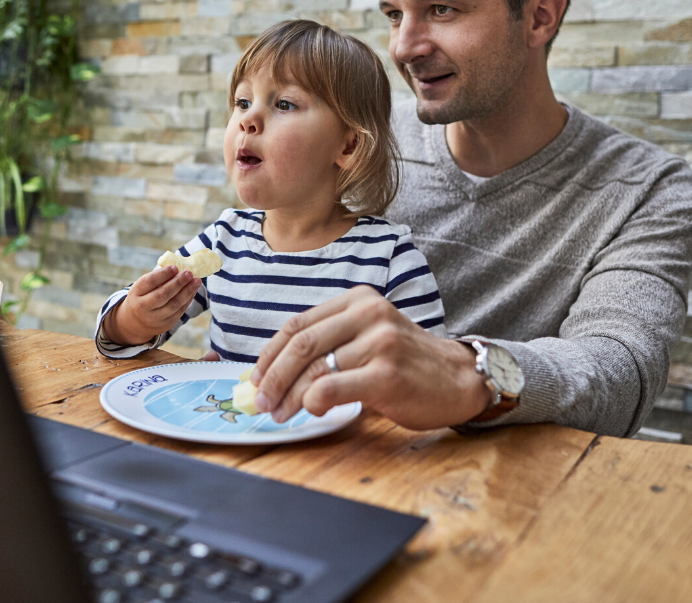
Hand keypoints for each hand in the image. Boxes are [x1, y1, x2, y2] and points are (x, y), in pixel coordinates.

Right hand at [105, 265, 200, 346]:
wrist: (137, 323)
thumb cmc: (143, 297)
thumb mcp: (143, 287)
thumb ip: (157, 278)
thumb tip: (178, 268)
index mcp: (135, 294)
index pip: (149, 282)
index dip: (163, 274)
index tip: (175, 267)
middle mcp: (143, 307)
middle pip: (162, 294)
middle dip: (177, 283)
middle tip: (188, 273)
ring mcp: (155, 318)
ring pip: (174, 304)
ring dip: (187, 291)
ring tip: (196, 281)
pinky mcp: (166, 324)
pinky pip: (180, 311)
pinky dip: (188, 299)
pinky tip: (193, 290)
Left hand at [251, 286, 492, 429]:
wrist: (458, 378)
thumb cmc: (406, 363)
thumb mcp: (368, 337)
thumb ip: (331, 344)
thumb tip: (277, 372)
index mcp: (358, 300)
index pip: (298, 324)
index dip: (270, 353)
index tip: (256, 378)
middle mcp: (368, 314)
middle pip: (301, 344)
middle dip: (273, 377)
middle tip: (261, 401)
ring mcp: (379, 342)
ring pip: (314, 368)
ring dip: (288, 396)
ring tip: (279, 413)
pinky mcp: (387, 373)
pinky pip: (332, 386)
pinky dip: (312, 401)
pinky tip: (311, 411)